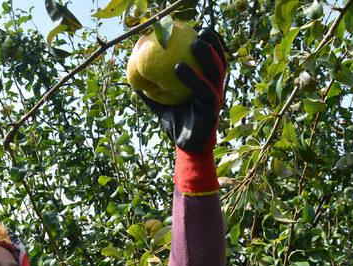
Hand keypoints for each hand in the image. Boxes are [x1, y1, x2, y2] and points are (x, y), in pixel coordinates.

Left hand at [137, 28, 227, 152]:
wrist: (184, 146)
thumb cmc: (175, 122)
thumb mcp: (161, 104)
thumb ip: (151, 91)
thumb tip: (134, 79)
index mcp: (207, 84)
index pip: (212, 60)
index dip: (211, 45)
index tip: (199, 30)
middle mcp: (214, 89)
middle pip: (219, 62)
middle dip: (213, 45)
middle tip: (201, 32)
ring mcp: (215, 99)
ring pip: (216, 73)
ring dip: (206, 56)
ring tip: (194, 43)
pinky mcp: (211, 110)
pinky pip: (204, 90)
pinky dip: (192, 77)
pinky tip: (177, 67)